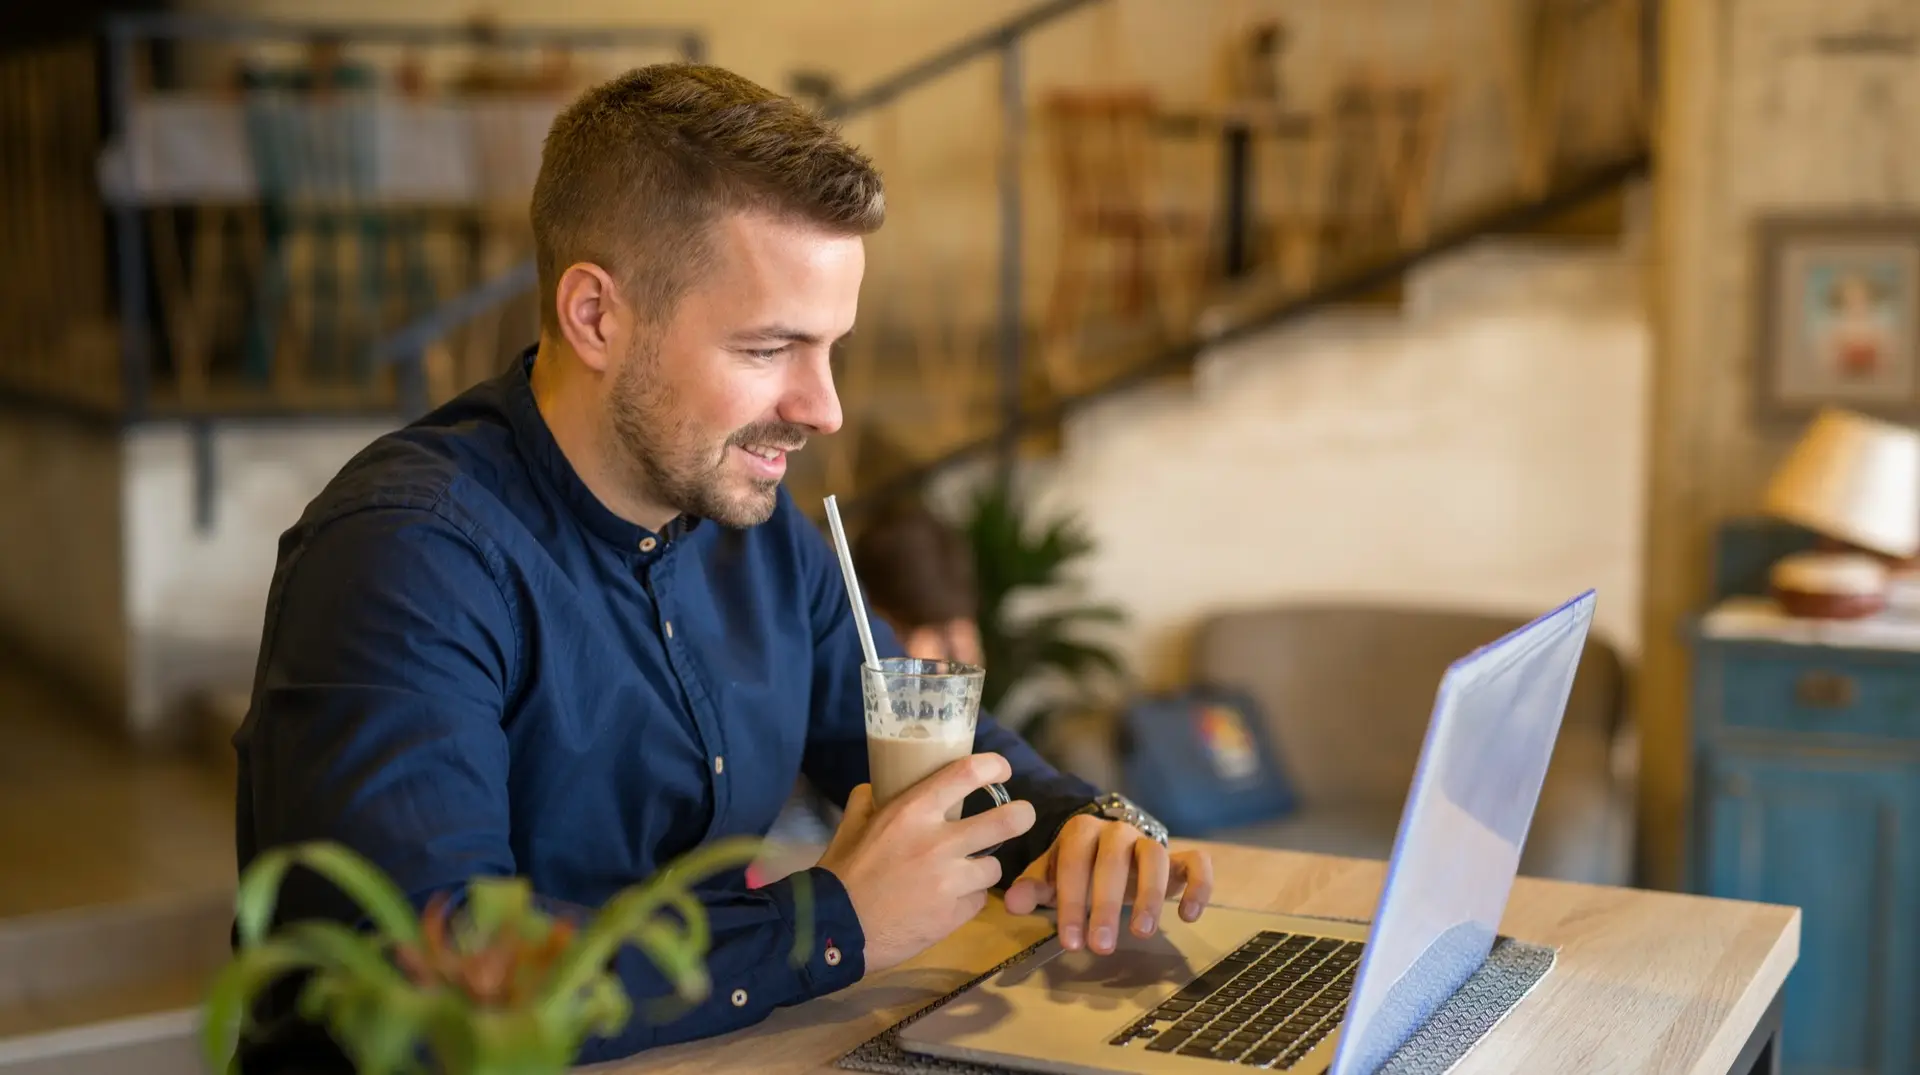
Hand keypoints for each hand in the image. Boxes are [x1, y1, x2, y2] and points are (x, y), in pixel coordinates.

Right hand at [816, 753, 1036, 973]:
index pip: (967, 774)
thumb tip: (876, 787)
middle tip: (1022, 816)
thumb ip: (868, 801)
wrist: (836, 929)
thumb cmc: (842, 874)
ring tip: (964, 873)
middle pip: (1006, 820)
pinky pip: (977, 900)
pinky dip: (967, 899)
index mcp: (912, 812)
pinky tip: (947, 902)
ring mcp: (950, 881)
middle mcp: (938, 842)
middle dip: (1021, 816)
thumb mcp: (851, 827)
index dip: (993, 766)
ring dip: (982, 868)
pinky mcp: (955, 915)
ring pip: (994, 867)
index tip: (1000, 769)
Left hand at [1003, 813, 1213, 953]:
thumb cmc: (1075, 869)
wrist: (1106, 852)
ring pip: (1155, 857)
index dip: (1071, 903)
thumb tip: (1013, 903)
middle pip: (1112, 862)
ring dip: (1150, 896)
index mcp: (1080, 831)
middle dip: (1106, 906)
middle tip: (1101, 947)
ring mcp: (1149, 842)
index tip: (1070, 943)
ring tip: (1142, 934)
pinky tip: (1188, 915)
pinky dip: (1198, 885)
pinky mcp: (1179, 856)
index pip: (1073, 864)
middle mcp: (1117, 830)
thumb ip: (1032, 887)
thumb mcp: (1049, 877)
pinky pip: (1197, 862)